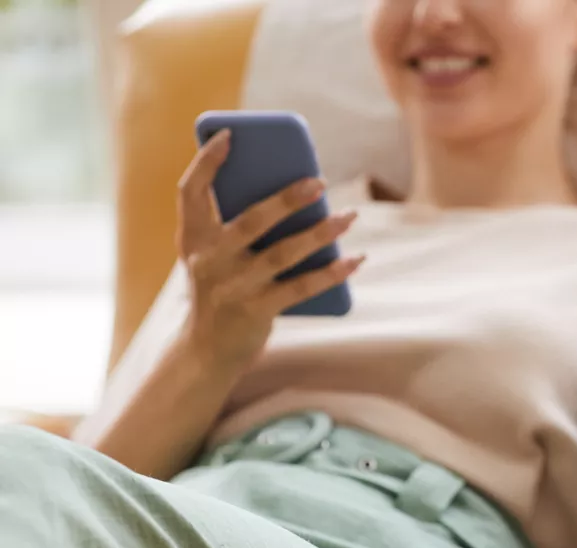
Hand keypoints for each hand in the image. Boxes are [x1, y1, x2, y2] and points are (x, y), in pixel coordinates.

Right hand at [175, 129, 365, 371]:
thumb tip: (301, 194)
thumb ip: (238, 226)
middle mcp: (208, 260)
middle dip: (287, 199)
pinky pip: (301, 288)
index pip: (190, 192)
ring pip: (283, 254)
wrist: (205, 350)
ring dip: (320, 233)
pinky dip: (332, 272)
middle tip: (320, 181)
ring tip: (349, 217)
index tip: (230, 137)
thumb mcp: (214, 256)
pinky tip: (355, 260)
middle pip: (252, 221)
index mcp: (192, 239)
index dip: (207, 162)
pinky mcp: (256, 311)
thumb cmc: (220, 289)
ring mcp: (233, 287)